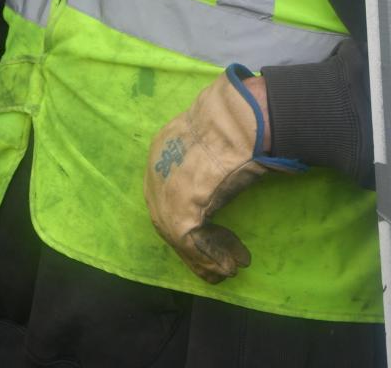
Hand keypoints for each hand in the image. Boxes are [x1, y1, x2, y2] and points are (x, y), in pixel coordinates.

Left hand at [144, 65, 300, 283]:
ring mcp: (163, 195)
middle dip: (195, 243)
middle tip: (220, 260)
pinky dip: (211, 258)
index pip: (168, 193)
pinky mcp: (178, 215)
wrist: (235, 123)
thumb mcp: (210, 141)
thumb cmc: (231, 125)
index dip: (188, 215)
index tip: (209, 230)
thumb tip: (219, 168)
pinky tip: (229, 266)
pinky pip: (192, 244)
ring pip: (180, 236)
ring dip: (207, 256)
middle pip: (168, 220)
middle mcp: (155, 174)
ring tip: (230, 267)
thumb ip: (206, 158)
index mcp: (161, 150)